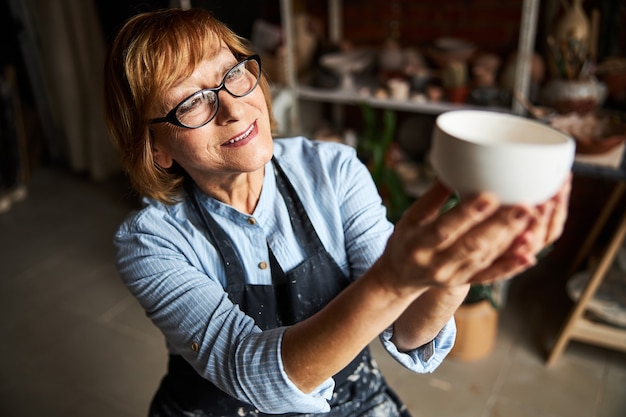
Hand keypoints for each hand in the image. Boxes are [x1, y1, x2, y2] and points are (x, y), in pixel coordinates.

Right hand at [377, 176, 570, 292]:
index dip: (468, 214)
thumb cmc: (407, 238)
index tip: (490, 196)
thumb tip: (455, 167)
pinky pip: (490, 276)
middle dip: (500, 226)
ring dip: (511, 240)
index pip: (445, 229)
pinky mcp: (465, 282)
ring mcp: (453, 276)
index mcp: (418, 243)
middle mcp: (436, 263)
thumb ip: (433, 196)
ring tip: (533, 218)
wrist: (400, 276)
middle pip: (472, 245)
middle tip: (525, 206)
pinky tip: (528, 256)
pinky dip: (510, 267)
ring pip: (485, 258)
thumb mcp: (411, 217)